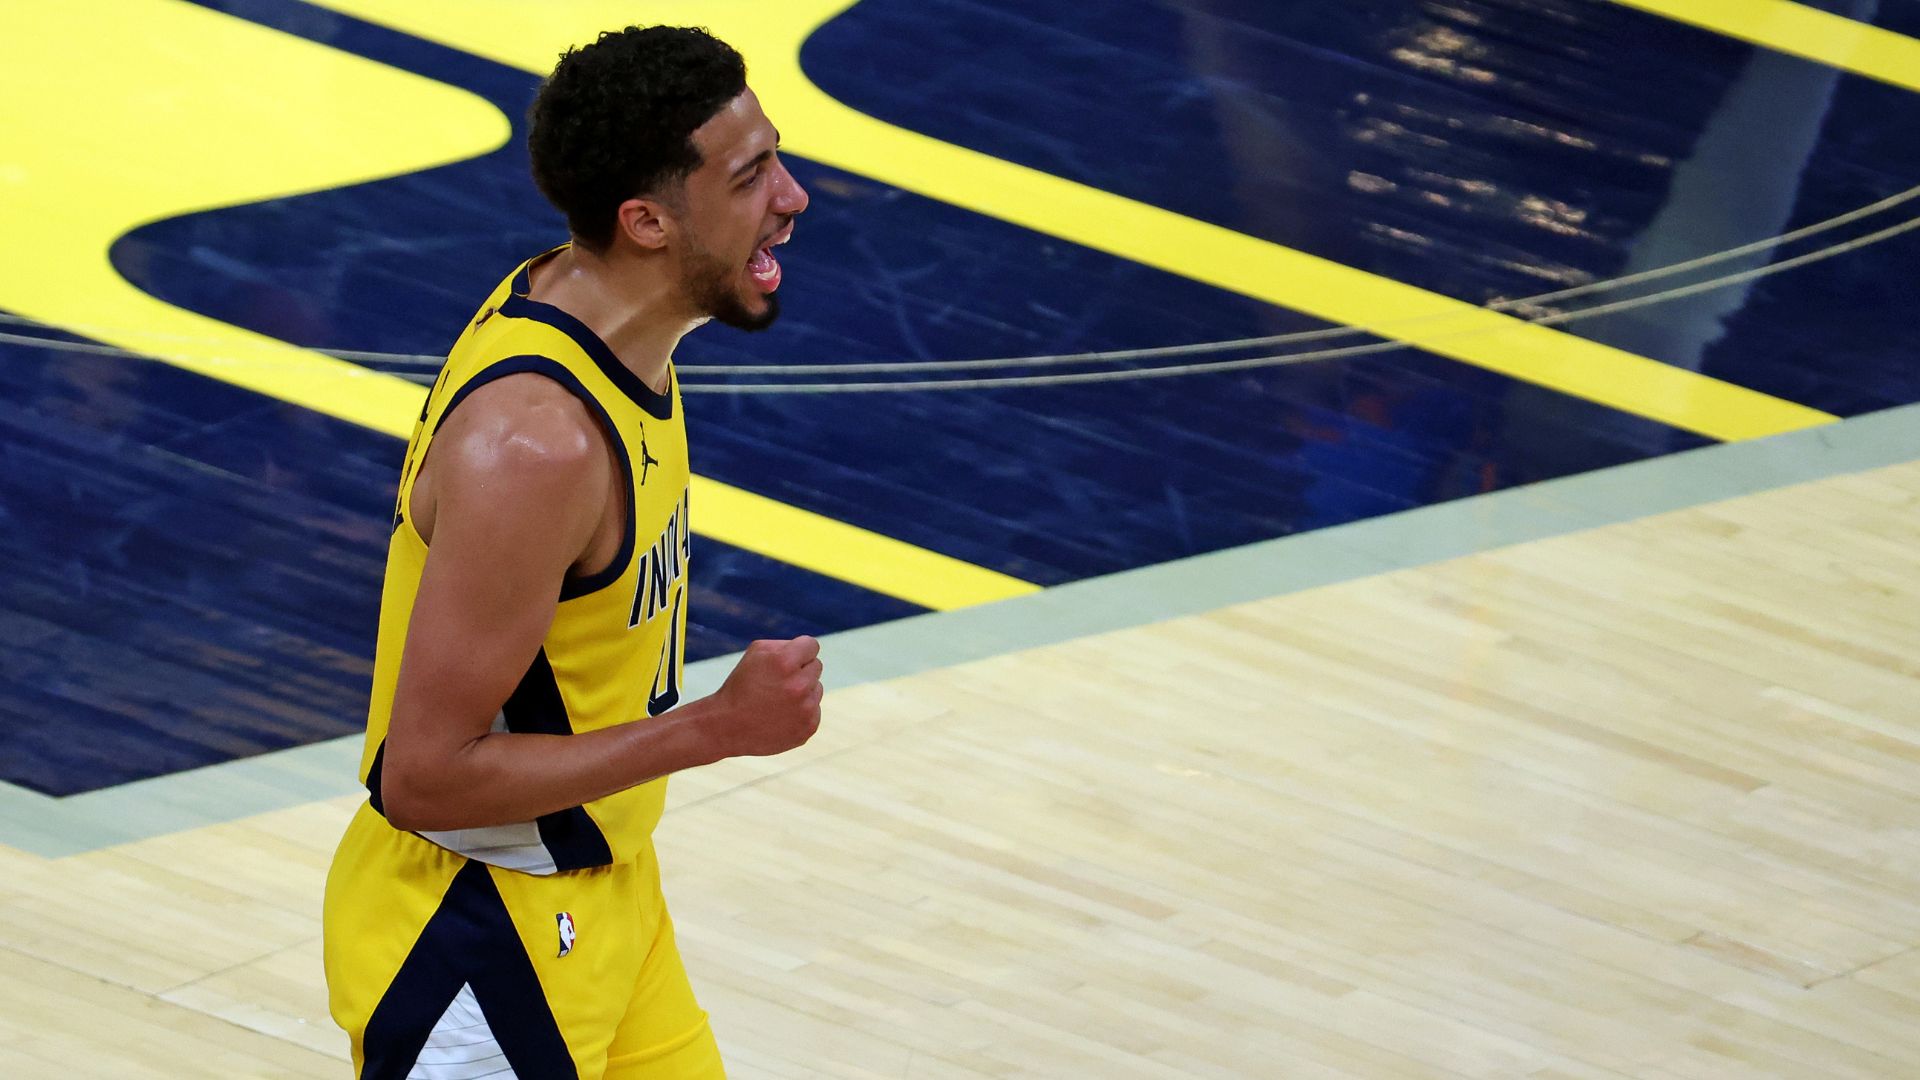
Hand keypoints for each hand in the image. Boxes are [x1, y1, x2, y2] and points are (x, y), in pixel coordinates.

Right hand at [705, 636, 822, 758]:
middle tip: (777, 682)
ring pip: (817, 689)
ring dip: (803, 691)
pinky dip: (802, 711)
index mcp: (785, 662)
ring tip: (777, 700)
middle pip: (816, 666)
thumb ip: (786, 645)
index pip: (811, 645)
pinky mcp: (808, 727)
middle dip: (800, 670)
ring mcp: (806, 709)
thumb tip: (809, 650)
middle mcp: (799, 685)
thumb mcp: (756, 654)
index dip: (799, 651)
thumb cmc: (742, 684)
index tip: (788, 660)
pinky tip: (781, 716)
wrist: (728, 726)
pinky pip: (814, 710)